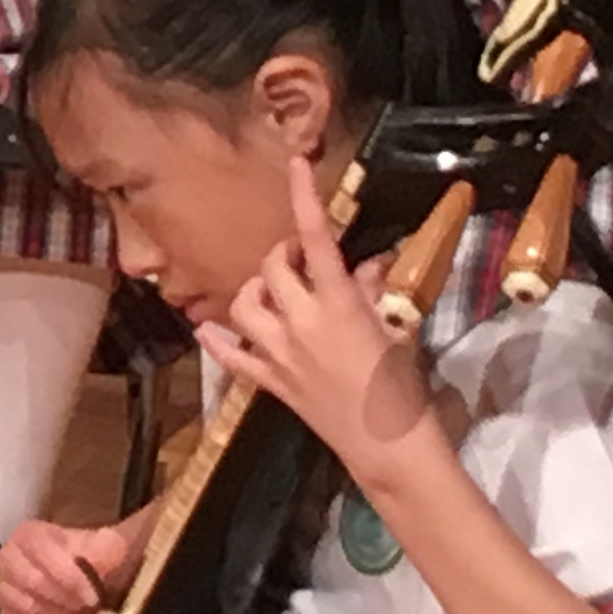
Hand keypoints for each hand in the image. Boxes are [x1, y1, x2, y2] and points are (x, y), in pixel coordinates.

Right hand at [0, 517, 139, 613]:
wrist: (93, 587)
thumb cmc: (98, 564)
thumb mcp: (111, 548)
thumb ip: (109, 547)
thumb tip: (105, 555)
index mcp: (31, 535)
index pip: (39, 549)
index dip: (67, 574)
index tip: (93, 595)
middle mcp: (10, 557)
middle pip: (29, 580)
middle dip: (64, 598)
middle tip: (88, 606)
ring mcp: (5, 586)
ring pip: (20, 605)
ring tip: (77, 613)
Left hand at [199, 150, 425, 474]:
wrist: (391, 448)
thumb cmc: (403, 389)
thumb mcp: (395, 332)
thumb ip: (373, 294)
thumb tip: (367, 265)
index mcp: (339, 304)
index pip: (316, 239)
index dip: (304, 199)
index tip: (295, 164)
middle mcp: (301, 321)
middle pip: (271, 268)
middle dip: (282, 256)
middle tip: (300, 259)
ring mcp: (279, 352)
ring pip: (243, 305)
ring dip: (254, 292)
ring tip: (273, 293)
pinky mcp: (269, 382)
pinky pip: (230, 356)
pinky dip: (218, 342)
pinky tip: (209, 331)